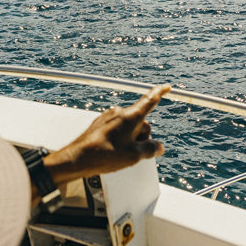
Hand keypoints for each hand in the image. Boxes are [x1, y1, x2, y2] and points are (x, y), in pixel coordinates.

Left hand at [44, 84, 169, 186]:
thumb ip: (150, 149)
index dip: (159, 93)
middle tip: (131, 152)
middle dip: (142, 137)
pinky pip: (117, 130)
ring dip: (130, 139)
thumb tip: (158, 147)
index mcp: (130, 117)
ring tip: (117, 154)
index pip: (149, 101)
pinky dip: (119, 139)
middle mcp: (120, 113)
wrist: (78, 158)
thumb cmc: (106, 155)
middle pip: (141, 123)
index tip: (166, 87)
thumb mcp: (134, 156)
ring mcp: (108, 117)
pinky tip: (111, 151)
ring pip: (129, 127)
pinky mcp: (101, 124)